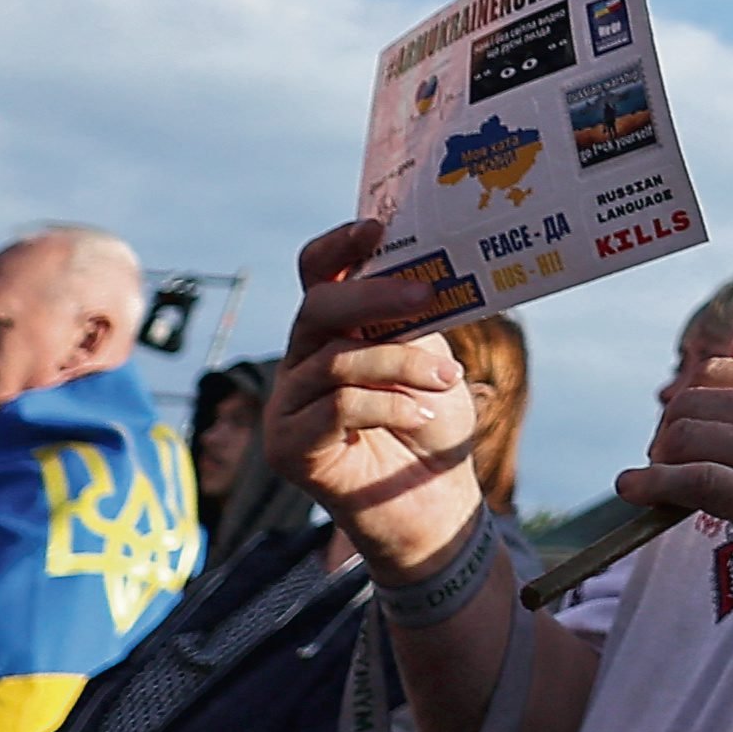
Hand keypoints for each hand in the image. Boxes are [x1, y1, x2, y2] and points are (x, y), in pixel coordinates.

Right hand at [264, 220, 488, 569]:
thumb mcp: (430, 361)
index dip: (337, 247)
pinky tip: (419, 414)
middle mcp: (300, 362)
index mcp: (332, 332)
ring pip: (335, 361)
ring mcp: (286, 406)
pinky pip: (336, 407)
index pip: (316, 275)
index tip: (375, 228)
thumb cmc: (430, 426)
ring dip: (399, 364)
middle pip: (316, 309)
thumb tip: (426, 276)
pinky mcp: (287, 447)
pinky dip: (388, 405)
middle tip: (425, 295)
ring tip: (446, 381)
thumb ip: (413, 324)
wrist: (429, 503)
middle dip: (373, 297)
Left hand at [615, 329, 732, 567]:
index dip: (696, 398)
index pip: (727, 371)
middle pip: (698, 402)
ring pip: (691, 435)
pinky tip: (635, 489)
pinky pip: (698, 478)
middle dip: (671, 433)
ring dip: (662, 460)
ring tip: (661, 483)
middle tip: (670, 464)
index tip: (689, 430)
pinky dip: (658, 483)